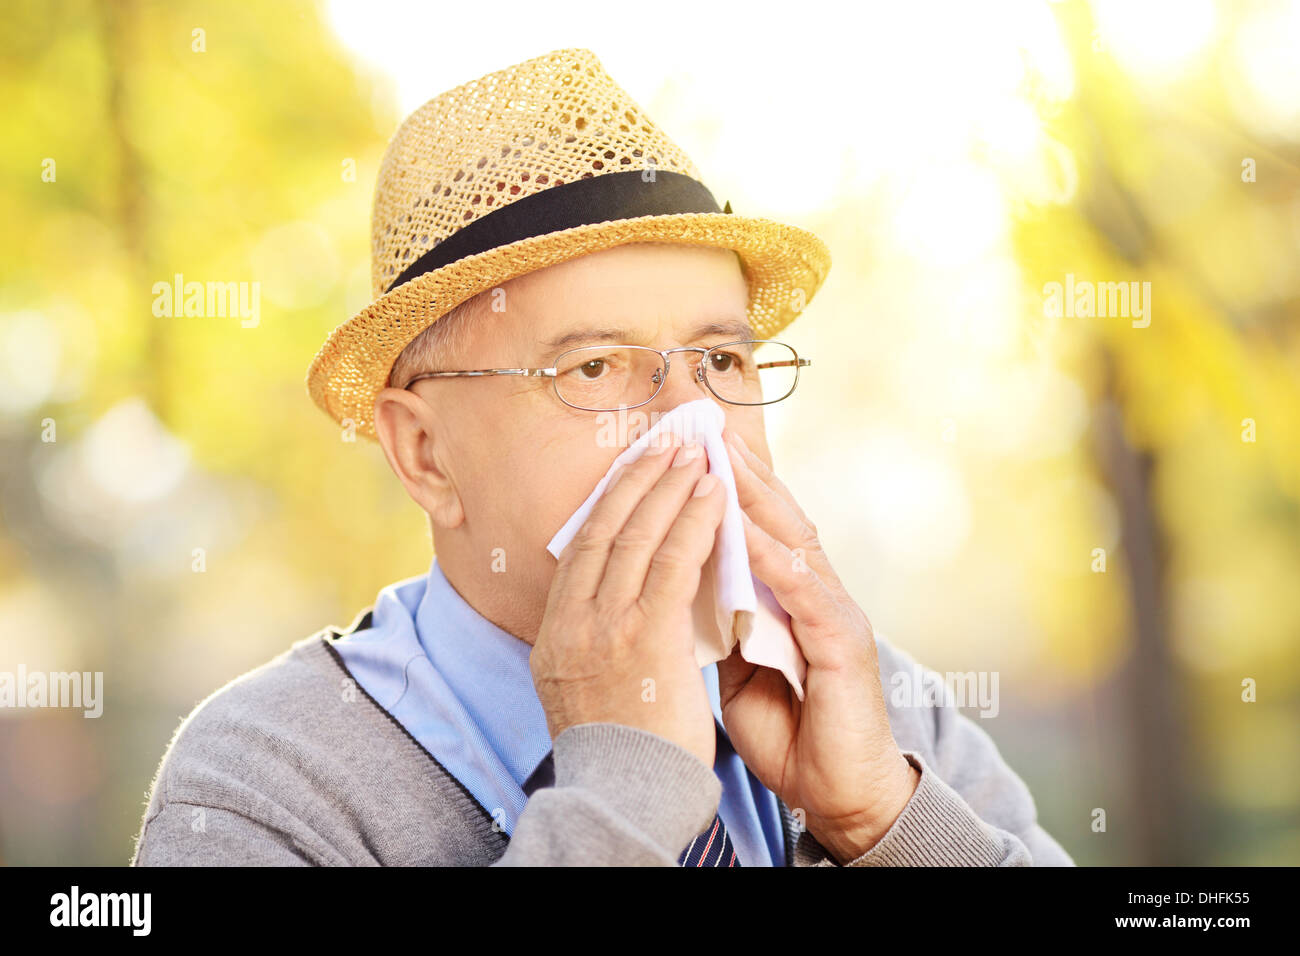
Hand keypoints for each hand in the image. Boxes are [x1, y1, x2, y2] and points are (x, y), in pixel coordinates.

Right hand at [532, 434, 725, 768]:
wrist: (623, 797)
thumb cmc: (618, 752)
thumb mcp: (583, 690)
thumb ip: (592, 644)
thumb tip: (609, 614)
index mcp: (554, 633)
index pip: (581, 548)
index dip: (610, 502)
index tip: (634, 471)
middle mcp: (570, 620)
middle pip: (603, 528)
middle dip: (638, 479)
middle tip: (667, 444)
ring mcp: (604, 625)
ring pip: (636, 535)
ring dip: (669, 488)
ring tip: (696, 456)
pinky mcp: (645, 635)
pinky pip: (671, 561)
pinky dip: (693, 520)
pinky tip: (714, 496)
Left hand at [716, 428, 920, 863]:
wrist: (837, 790)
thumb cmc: (789, 726)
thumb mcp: (740, 664)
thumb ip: (721, 620)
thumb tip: (681, 584)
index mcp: (789, 595)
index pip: (755, 525)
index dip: (722, 485)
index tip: (684, 446)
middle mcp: (816, 591)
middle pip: (777, 516)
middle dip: (740, 469)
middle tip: (704, 424)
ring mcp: (834, 612)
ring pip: (794, 541)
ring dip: (757, 498)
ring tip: (723, 458)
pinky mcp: (845, 644)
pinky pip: (805, 593)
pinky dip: (775, 561)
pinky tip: (748, 536)